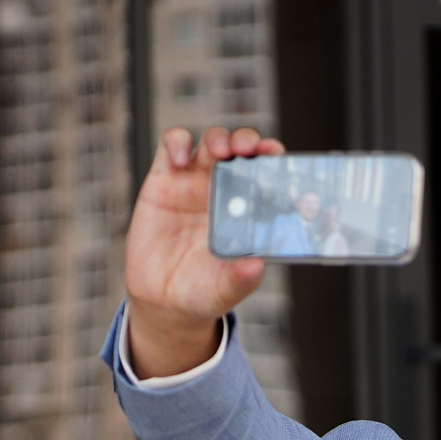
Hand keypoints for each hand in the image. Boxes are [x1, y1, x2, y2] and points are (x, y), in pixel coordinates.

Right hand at [125, 126, 284, 377]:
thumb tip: (256, 265)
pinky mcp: (164, 181)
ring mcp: (195, 183)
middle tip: (248, 150)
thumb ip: (242, 279)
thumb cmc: (202, 292)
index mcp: (248, 211)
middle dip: (248, 140)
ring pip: (211, 143)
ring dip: (218, 139)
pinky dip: (177, 143)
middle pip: (241, 150)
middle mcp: (226, 192)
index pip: (267, 174)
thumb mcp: (226, 291)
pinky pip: (171, 147)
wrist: (162, 300)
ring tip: (219, 153)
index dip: (274, 160)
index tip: (278, 157)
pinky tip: (181, 159)